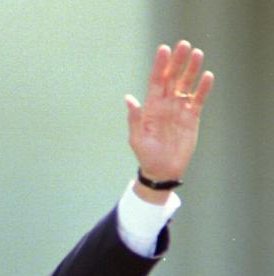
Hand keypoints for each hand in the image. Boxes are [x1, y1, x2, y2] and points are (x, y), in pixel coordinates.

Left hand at [126, 40, 213, 185]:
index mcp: (151, 107)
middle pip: (172, 78)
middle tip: (183, 45)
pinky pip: (198, 100)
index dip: (159, 65)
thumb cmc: (146, 155)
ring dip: (191, 70)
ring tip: (197, 54)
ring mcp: (179, 110)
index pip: (155, 81)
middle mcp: (165, 104)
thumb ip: (135, 118)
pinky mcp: (191, 117)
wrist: (162, 171)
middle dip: (177, 62)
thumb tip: (129, 99)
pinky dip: (203, 89)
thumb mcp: (137, 138)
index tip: (164, 49)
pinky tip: (207, 76)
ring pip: (186, 85)